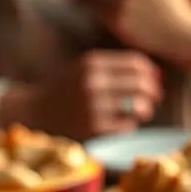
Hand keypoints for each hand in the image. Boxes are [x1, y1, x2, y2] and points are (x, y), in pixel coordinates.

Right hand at [2, 51, 161, 141]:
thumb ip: (115, 68)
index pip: (136, 63)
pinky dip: (131, 125)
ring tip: (141, 111)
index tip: (155, 80)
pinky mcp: (94, 128)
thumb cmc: (65, 90)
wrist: (34, 112)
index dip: (151, 72)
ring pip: (139, 106)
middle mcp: (93, 82)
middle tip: (155, 98)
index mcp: (92, 63)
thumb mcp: (85, 69)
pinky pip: (128, 126)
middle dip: (154, 92)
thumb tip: (155, 74)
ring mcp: (94, 106)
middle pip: (142, 84)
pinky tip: (123, 123)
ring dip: (145, 109)